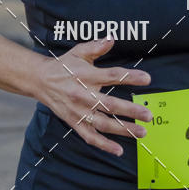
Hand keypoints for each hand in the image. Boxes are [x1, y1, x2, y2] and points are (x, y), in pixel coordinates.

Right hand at [34, 38, 152, 155]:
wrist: (40, 80)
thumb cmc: (63, 66)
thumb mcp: (78, 52)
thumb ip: (96, 47)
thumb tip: (111, 39)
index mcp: (86, 75)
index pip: (112, 76)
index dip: (130, 77)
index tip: (147, 79)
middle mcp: (83, 95)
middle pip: (109, 104)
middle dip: (130, 111)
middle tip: (148, 115)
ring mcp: (78, 111)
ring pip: (102, 123)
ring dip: (123, 130)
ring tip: (141, 132)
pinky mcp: (74, 122)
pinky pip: (90, 136)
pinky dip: (104, 144)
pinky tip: (118, 150)